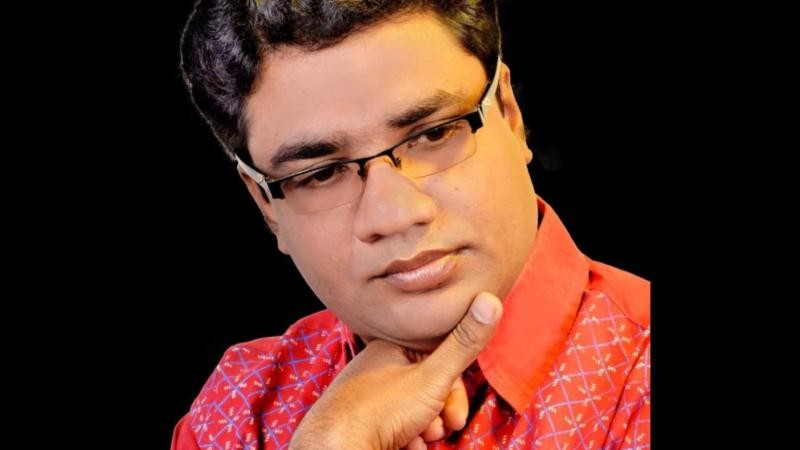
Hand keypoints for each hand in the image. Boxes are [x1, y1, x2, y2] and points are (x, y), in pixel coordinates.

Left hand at [289, 292, 501, 449]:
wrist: (338, 447)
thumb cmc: (381, 410)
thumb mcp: (433, 376)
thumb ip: (464, 343)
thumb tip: (491, 298)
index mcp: (393, 346)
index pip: (438, 357)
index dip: (455, 386)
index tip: (457, 410)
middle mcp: (379, 366)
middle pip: (428, 385)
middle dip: (441, 410)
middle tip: (443, 426)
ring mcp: (369, 393)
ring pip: (414, 407)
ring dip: (425, 426)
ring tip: (419, 437)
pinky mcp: (363, 416)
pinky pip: (395, 423)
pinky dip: (406, 436)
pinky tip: (404, 444)